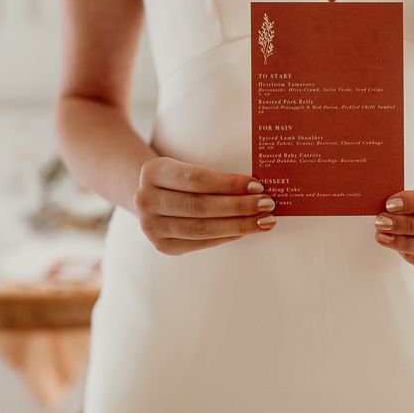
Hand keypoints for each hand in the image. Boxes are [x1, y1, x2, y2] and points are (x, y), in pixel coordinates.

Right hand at [133, 156, 276, 255]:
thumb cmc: (182, 178)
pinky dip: (227, 237)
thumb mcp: (188, 166)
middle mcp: (145, 199)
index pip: (197, 179)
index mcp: (153, 171)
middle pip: (200, 206)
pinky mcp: (162, 245)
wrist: (153, 196)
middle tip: (267, 204)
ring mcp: (150, 226)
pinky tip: (246, 231)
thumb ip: (215, 176)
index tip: (258, 186)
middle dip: (238, 206)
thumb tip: (257, 187)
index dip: (229, 184)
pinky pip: (200, 243)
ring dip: (238, 225)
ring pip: (201, 228)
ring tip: (264, 221)